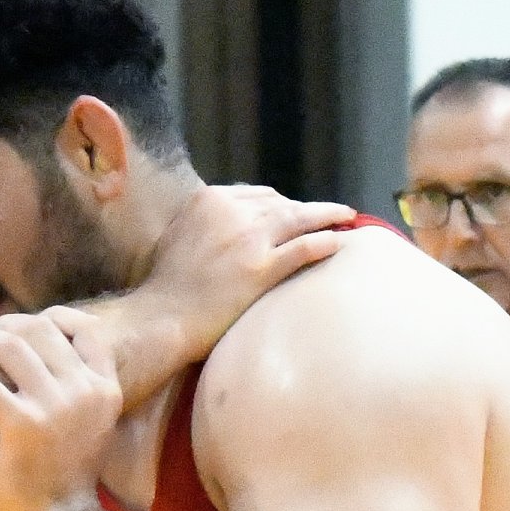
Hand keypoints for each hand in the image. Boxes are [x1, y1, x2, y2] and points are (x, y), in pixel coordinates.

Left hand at [0, 310, 122, 510]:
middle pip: (43, 330)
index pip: (87, 329)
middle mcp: (85, 392)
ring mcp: (54, 408)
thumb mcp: (92, 425)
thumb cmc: (67, 475)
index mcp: (106, 390)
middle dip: (11, 325)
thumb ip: (80, 388)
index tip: (29, 324)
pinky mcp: (22, 426)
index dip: (55, 317)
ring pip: (13, 347)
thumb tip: (47, 350)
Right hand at [144, 185, 354, 360]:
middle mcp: (232, 211)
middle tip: (323, 216)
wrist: (163, 316)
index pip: (256, 193)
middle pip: (280, 202)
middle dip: (302, 209)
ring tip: (346, 217)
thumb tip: (225, 219)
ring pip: (298, 218)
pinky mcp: (262, 268)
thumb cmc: (165, 283)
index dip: (278, 203)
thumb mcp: (177, 234)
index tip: (290, 211)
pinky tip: (340, 242)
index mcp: (209, 199)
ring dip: (327, 216)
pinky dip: (325, 243)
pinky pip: (304, 249)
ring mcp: (250, 239)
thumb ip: (204, 220)